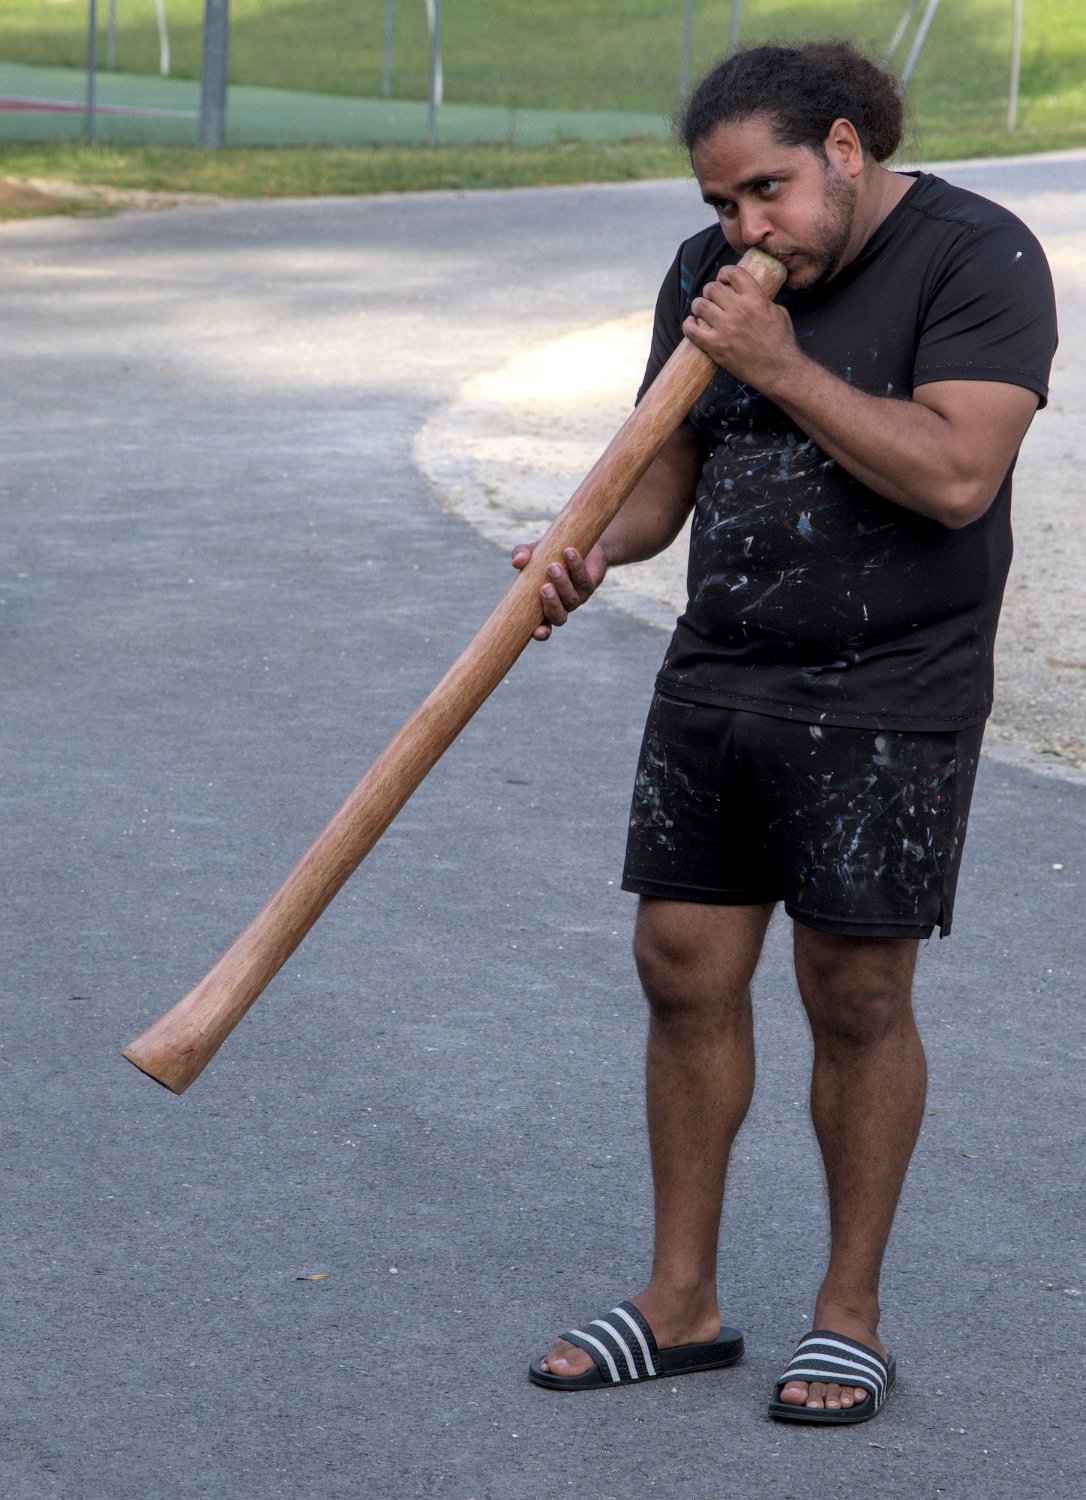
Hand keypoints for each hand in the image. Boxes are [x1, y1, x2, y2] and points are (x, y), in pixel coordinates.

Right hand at [511, 542, 607, 640]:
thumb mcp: (531, 554)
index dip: (541, 633)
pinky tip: (569, 552)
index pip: (542, 627)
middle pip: (558, 618)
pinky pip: (583, 579)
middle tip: (545, 587)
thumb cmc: (548, 554)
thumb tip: (517, 561)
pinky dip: (576, 566)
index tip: (538, 632)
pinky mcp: (589, 584)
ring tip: (553, 566)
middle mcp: (561, 607)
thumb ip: (520, 555)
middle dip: (552, 604)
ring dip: (562, 584)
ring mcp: (576, 597)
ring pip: (571, 599)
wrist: (576, 543)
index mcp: (543, 607)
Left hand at [683, 264, 798, 393]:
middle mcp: (739, 310)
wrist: (779, 370)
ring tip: (702, 312)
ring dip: (699, 306)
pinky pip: (691, 330)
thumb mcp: (779, 312)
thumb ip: (762, 300)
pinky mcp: (716, 346)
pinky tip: (692, 324)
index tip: (723, 281)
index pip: (733, 273)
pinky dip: (688, 325)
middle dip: (710, 291)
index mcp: (755, 299)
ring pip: (700, 305)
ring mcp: (726, 328)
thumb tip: (751, 296)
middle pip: (712, 288)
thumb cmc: (782, 343)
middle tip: (713, 300)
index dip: (724, 273)